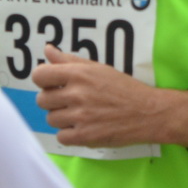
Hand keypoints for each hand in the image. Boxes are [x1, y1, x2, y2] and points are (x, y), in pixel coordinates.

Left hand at [32, 45, 187, 148]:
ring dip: (63, 118)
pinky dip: (70, 134)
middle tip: (72, 101)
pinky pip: (61, 136)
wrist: (148, 112)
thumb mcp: (99, 69)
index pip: (39, 75)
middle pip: (42, 100)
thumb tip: (48, 50)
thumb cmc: (124, 89)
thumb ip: (70, 60)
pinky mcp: (84, 136)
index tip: (54, 84)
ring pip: (51, 119)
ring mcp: (80, 116)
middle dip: (53, 101)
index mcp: (79, 74)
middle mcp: (77, 94)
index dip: (44, 80)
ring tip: (81, 114)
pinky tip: (85, 127)